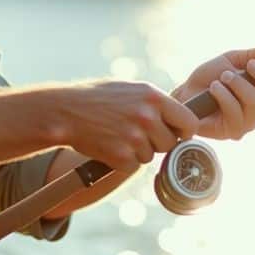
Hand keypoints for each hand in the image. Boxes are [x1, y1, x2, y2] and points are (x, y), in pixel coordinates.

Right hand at [52, 80, 198, 172]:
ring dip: (138, 151)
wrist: (65, 111)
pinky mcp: (122, 156)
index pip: (189, 121)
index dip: (184, 131)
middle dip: (157, 143)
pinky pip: (133, 165)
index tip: (177, 133)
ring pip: (151, 155)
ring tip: (117, 135)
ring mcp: (135, 137)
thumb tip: (179, 116)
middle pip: (170, 143)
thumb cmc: (96, 98)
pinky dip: (123, 160)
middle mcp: (147, 116)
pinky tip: (109, 145)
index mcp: (153, 96)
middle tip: (136, 134)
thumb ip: (154, 102)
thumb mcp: (129, 89)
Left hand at [173, 41, 254, 140]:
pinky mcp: (232, 132)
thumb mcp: (231, 60)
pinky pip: (236, 114)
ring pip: (254, 103)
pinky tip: (213, 90)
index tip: (253, 63)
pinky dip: (224, 97)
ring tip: (218, 80)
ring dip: (235, 86)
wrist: (185, 92)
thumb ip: (253, 54)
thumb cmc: (209, 78)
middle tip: (235, 69)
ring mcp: (247, 124)